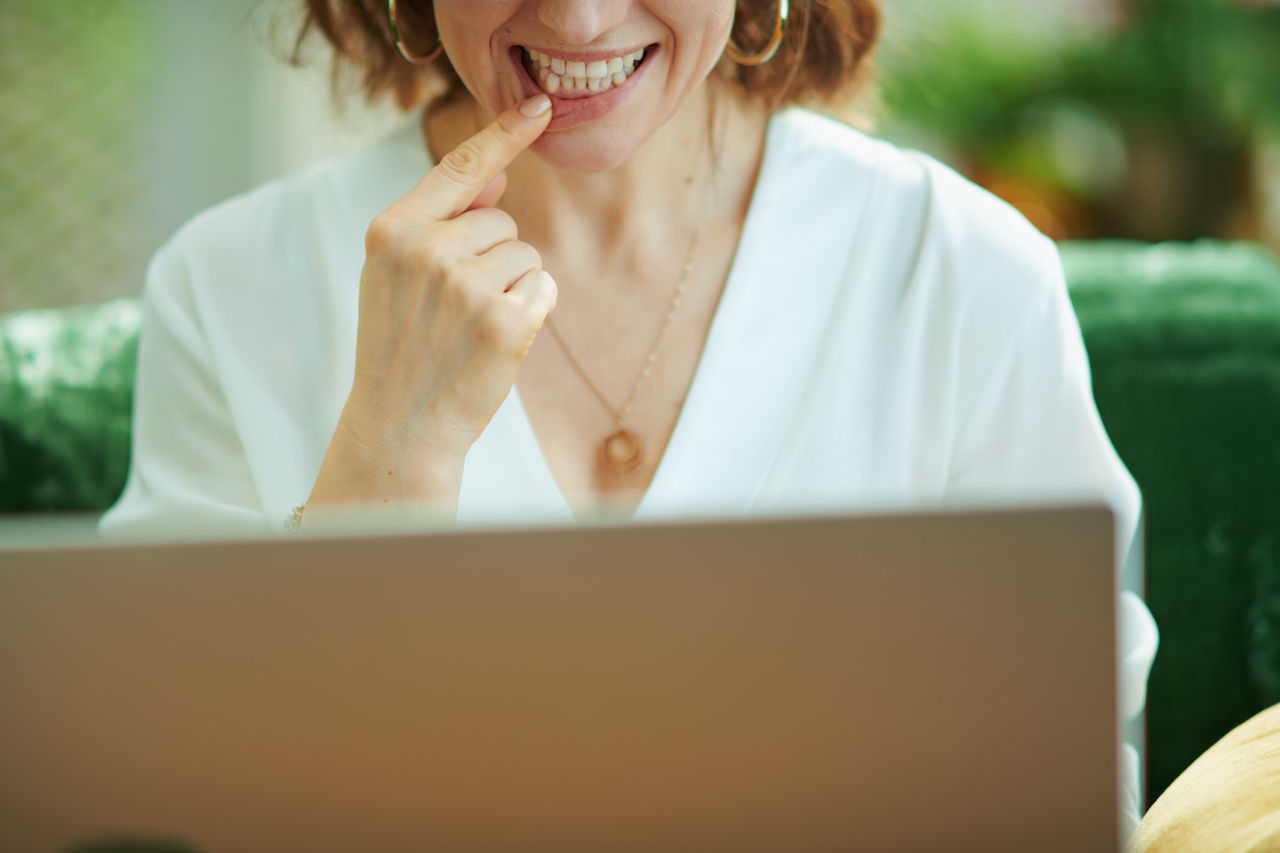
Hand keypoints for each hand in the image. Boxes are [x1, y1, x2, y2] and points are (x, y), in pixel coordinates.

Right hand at [307, 94, 554, 521]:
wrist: (400, 423)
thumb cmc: (401, 346)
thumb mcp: (396, 275)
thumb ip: (441, 221)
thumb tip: (496, 174)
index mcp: (392, 230)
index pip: (458, 166)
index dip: (504, 134)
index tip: (539, 107)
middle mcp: (427, 249)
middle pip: (502, 220)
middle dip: (493, 257)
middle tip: (455, 309)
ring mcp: (466, 284)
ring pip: (526, 254)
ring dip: (512, 286)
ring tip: (470, 326)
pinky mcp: (505, 319)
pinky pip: (544, 286)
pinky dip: (532, 311)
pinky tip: (496, 341)